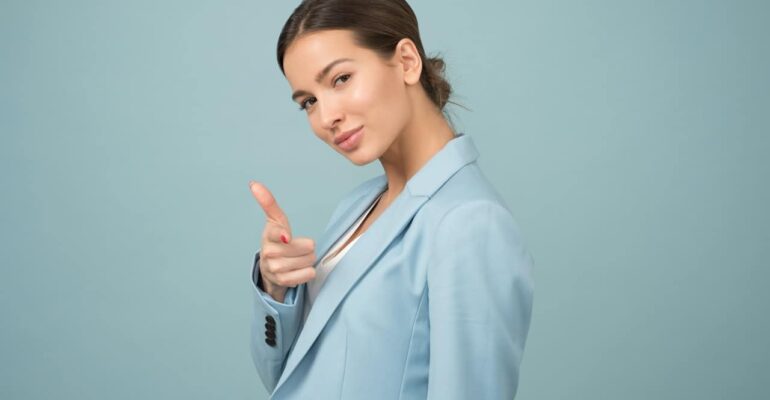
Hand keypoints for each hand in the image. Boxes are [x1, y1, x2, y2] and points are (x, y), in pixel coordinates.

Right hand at [249, 181, 316, 302]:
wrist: (269, 269)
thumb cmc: (276, 241)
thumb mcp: (275, 221)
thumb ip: (268, 203)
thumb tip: (254, 184)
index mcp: (268, 235)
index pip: (276, 233)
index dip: (283, 234)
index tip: (286, 236)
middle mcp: (269, 252)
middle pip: (305, 247)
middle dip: (307, 247)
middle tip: (300, 248)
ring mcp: (275, 268)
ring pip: (308, 260)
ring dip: (309, 259)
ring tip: (299, 258)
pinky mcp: (283, 281)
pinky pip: (308, 274)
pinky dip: (308, 272)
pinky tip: (300, 269)